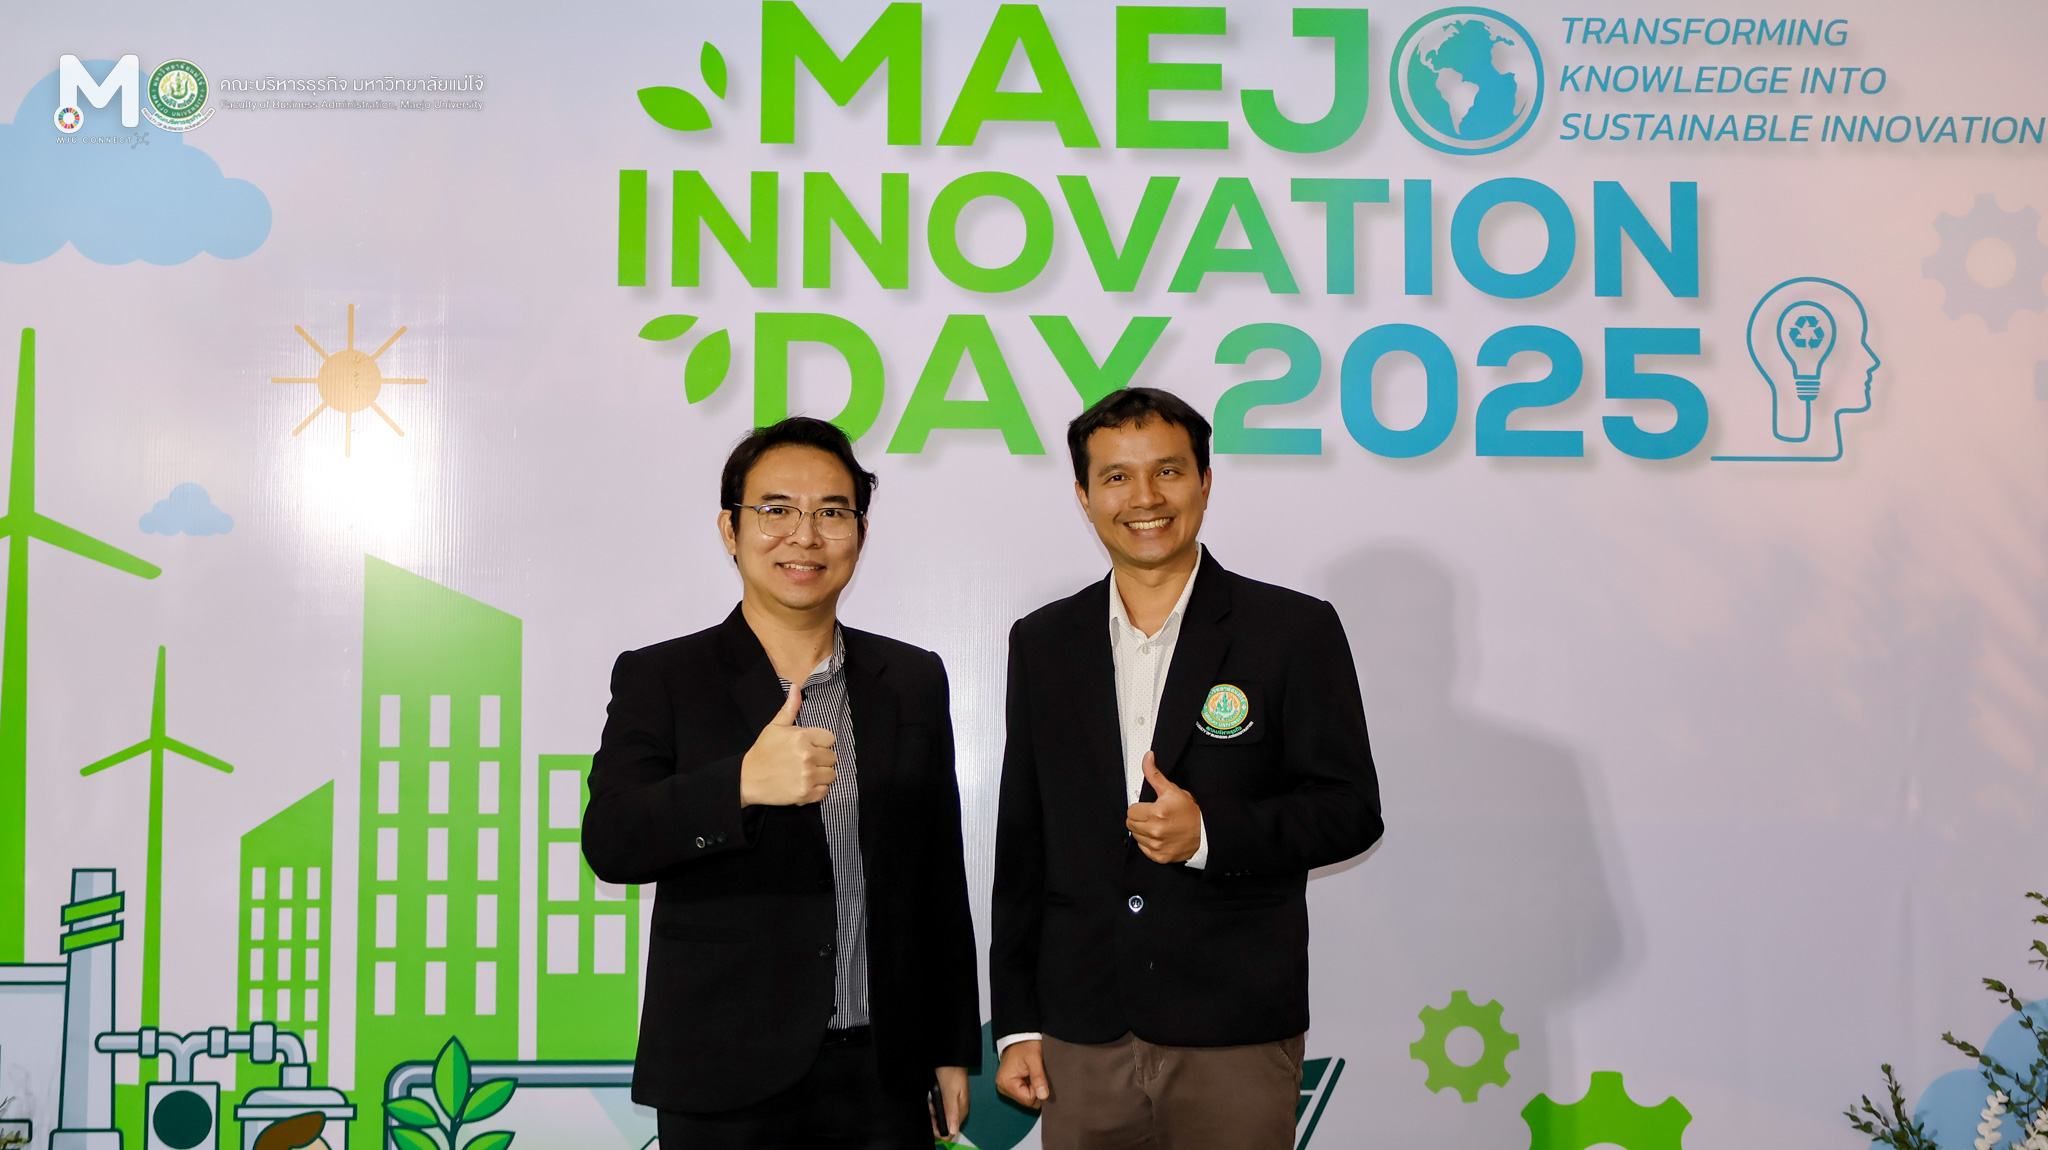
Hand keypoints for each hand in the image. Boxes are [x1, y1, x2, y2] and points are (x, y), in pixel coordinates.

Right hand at [738, 679, 836, 806]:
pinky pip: (825, 791)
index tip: (809, 747)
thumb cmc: (762, 752)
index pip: (830, 739)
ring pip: (832, 774)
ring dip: (821, 775)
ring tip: (805, 774)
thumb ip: (790, 708)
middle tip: (805, 762)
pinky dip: (817, 790)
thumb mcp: (774, 727)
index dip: (820, 743)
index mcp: (802, 736)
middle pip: (832, 757)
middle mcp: (807, 755)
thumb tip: (796, 687)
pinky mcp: (806, 794)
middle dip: (821, 759)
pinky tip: (804, 784)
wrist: (747, 779)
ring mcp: (807, 776)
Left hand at [930, 1066, 969, 1139]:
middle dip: (935, 1122)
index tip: (932, 1119)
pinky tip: (932, 1102)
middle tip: (931, 1109)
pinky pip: (941, 1112)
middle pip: (946, 1127)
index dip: (938, 1130)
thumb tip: (954, 1131)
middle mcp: (959, 1111)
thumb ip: (952, 1112)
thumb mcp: (950, 1093)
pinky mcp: (949, 1101)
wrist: (950, 1059)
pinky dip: (934, 1109)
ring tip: (931, 1104)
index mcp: (961, 1111)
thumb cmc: (951, 1074)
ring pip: (942, 1120)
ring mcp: (954, 1106)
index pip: (950, 1133)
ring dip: (934, 1115)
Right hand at [996, 1039, 1048, 1108]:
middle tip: (1037, 1073)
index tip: (1039, 1076)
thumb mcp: (1034, 1060)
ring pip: (1026, 1097)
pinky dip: (1030, 1085)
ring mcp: (1006, 1086)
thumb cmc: (1025, 1044)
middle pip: (1027, 1100)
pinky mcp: (1010, 1084)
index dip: (1038, 1090)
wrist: (1020, 1035)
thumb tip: (1043, 1096)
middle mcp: (1003, 1087)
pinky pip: (1024, 1092)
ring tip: (1033, 1072)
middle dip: (1036, 1089)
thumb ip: (1039, 1078)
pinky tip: (1030, 1075)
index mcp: (1006, 1082)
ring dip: (1033, 1087)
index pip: (1028, 1100)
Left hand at [1126, 752, 1200, 863]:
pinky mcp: (1159, 856)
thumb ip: (1155, 775)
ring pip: (1136, 836)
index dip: (1140, 807)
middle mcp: (1156, 831)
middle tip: (1154, 816)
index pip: (1131, 810)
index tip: (1150, 807)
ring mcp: (1157, 845)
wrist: (1206, 833)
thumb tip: (1147, 757)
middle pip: (1131, 824)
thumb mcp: (1172, 790)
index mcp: (1157, 813)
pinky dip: (1149, 844)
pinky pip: (1143, 849)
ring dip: (1143, 831)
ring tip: (1159, 826)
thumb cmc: (1191, 812)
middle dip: (1140, 818)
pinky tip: (1161, 837)